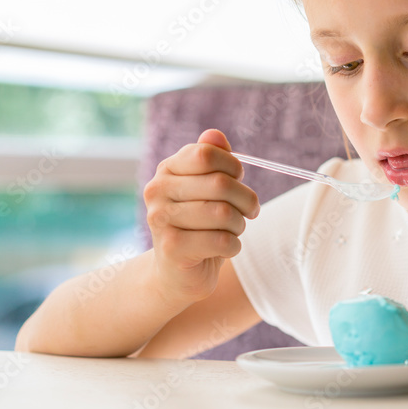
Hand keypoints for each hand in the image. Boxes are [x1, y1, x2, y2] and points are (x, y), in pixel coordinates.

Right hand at [143, 129, 259, 304]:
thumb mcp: (207, 187)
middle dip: (246, 200)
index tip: (239, 180)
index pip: (206, 154)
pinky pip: (222, 241)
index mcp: (167, 169)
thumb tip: (215, 135)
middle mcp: (157, 190)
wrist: (176, 273)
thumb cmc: (199, 224)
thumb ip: (212, 158)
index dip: (233, 167)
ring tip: (233, 231)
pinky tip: (225, 249)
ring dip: (239, 225)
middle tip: (250, 211)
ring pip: (223, 214)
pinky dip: (234, 246)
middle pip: (220, 184)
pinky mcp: (171, 249)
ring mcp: (160, 220)